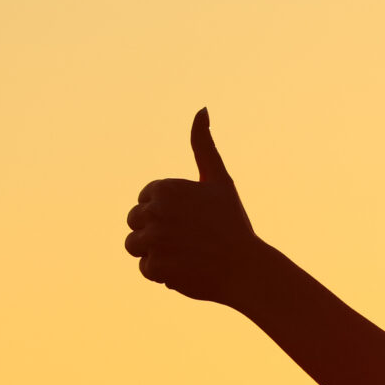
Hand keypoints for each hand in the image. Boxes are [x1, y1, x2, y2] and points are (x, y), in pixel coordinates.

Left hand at [125, 109, 265, 305]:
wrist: (249, 269)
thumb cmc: (233, 225)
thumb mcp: (219, 181)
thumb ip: (203, 146)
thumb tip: (201, 109)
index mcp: (165, 188)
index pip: (143, 201)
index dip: (166, 213)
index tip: (190, 220)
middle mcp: (157, 211)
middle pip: (134, 223)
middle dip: (156, 233)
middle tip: (189, 241)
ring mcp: (156, 240)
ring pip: (135, 246)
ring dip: (155, 253)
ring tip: (185, 255)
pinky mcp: (158, 266)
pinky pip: (146, 270)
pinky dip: (165, 274)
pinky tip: (188, 270)